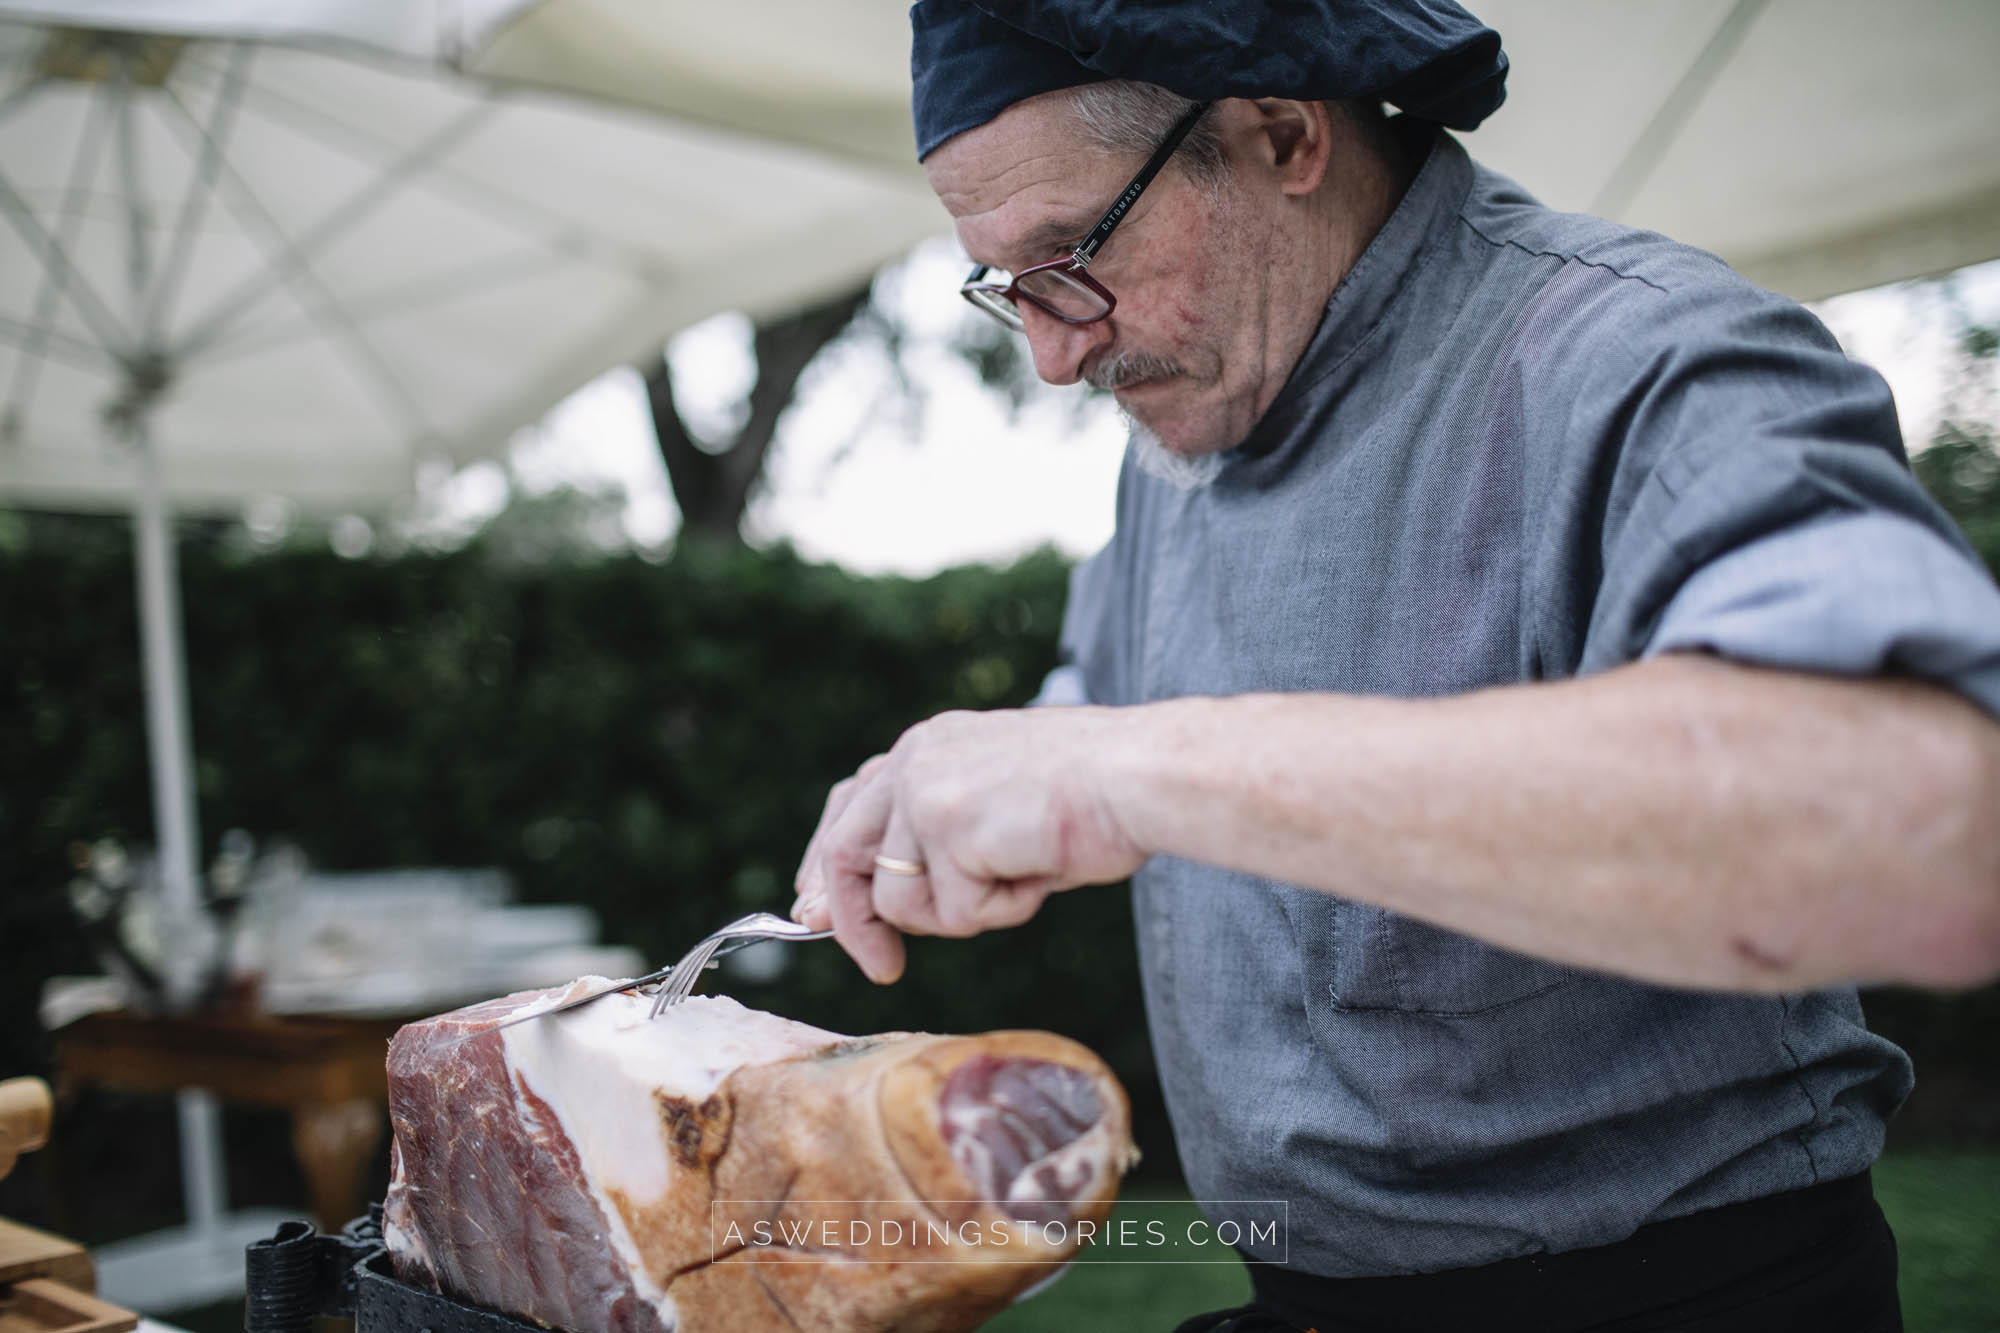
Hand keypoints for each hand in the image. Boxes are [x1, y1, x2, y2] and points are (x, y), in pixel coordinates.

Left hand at [790, 708, 1146, 982]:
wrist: (1141, 774)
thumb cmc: (1096, 797)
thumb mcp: (1001, 811)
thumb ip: (940, 847)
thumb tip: (884, 909)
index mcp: (929, 745)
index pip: (851, 805)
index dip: (827, 864)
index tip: (816, 910)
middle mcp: (915, 759)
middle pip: (845, 856)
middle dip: (854, 924)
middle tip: (883, 969)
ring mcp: (924, 792)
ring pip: (903, 902)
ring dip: (966, 913)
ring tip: (1024, 876)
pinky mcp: (946, 827)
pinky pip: (955, 912)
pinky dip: (1002, 911)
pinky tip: (1038, 871)